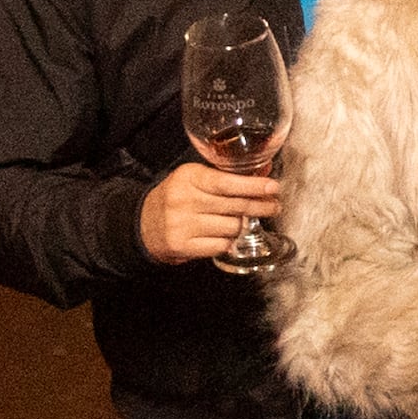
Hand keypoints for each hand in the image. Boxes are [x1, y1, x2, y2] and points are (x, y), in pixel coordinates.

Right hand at [141, 159, 285, 265]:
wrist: (143, 224)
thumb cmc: (177, 198)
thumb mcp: (195, 179)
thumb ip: (226, 176)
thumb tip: (264, 173)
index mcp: (188, 177)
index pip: (227, 182)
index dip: (254, 186)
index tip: (273, 188)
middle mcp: (184, 200)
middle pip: (235, 206)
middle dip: (261, 206)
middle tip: (274, 206)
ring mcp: (182, 224)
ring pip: (232, 227)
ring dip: (244, 225)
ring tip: (244, 221)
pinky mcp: (182, 245)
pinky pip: (221, 245)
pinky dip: (229, 241)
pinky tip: (227, 235)